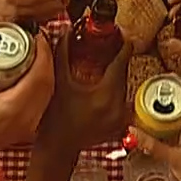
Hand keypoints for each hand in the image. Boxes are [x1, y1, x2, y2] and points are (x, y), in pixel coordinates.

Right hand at [0, 30, 55, 159]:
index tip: (36, 36)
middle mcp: (27, 118)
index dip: (42, 52)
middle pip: (49, 81)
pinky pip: (43, 100)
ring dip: (45, 70)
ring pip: (49, 91)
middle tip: (35, 40)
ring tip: (34, 52)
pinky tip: (31, 72)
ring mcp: (30, 124)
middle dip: (45, 57)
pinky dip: (41, 82)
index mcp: (13, 108)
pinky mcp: (30, 126)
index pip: (40, 75)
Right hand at [37, 30, 133, 150]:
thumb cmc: (56, 118)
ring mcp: (120, 117)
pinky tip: (104, 85)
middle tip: (112, 47)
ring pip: (123, 87)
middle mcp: (117, 106)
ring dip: (116, 76)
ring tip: (106, 65)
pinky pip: (121, 100)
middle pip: (123, 74)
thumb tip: (66, 33)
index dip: (124, 47)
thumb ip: (63, 54)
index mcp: (104, 94)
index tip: (124, 36)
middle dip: (118, 60)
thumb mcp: (59, 82)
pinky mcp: (119, 124)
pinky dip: (114, 91)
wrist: (58, 147)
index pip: (121, 63)